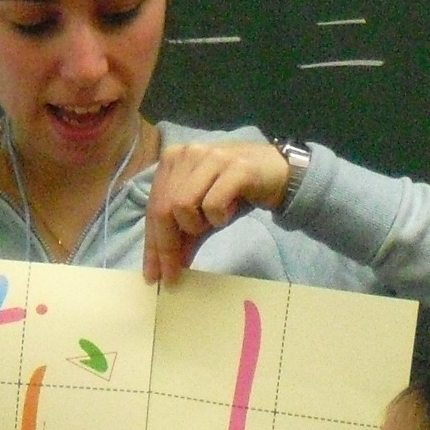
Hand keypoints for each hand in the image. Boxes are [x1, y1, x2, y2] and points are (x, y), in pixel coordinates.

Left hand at [141, 138, 292, 283]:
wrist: (278, 173)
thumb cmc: (236, 192)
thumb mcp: (204, 214)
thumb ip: (184, 235)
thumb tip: (165, 268)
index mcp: (172, 160)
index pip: (153, 208)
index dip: (151, 245)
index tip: (153, 276)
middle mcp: (187, 153)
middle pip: (163, 209)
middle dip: (166, 248)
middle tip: (174, 275)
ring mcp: (210, 157)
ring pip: (182, 206)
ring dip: (196, 225)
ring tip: (213, 222)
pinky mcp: (234, 167)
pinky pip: (212, 204)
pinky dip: (218, 217)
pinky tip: (229, 212)